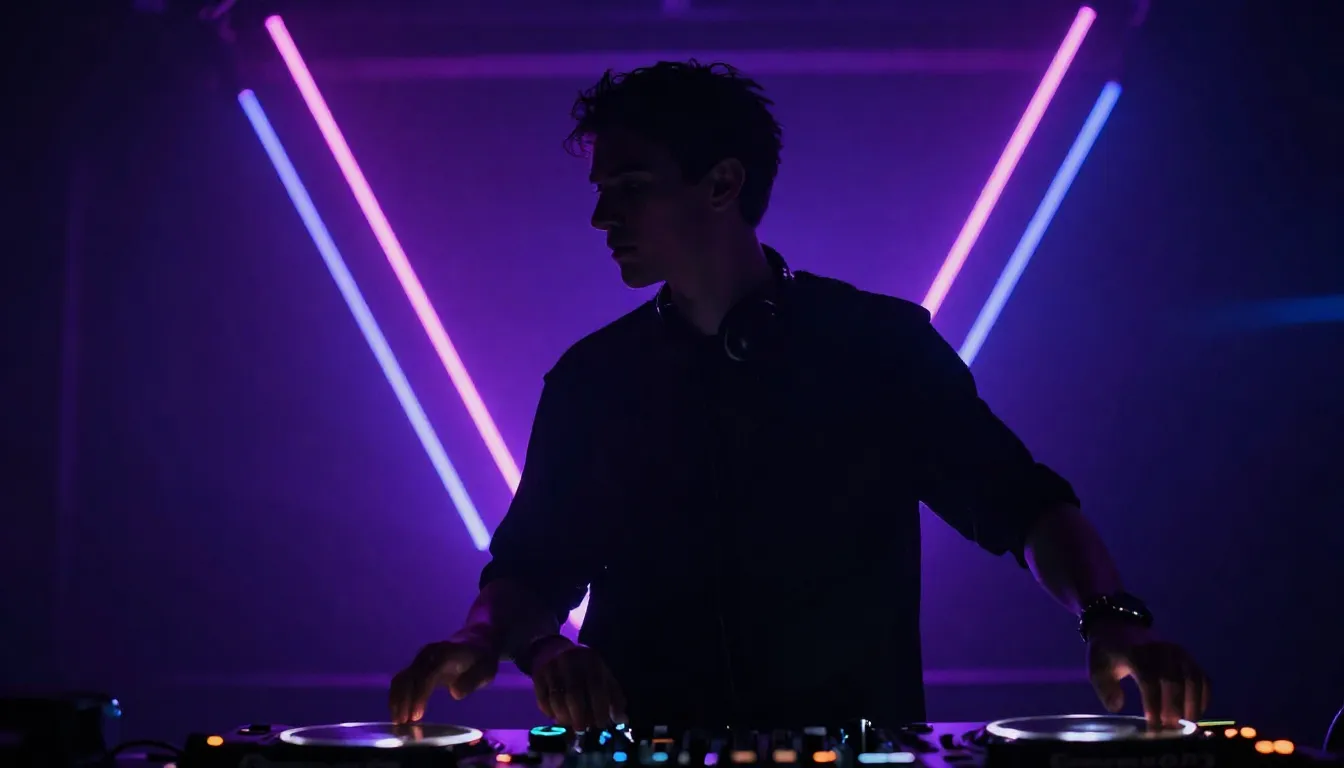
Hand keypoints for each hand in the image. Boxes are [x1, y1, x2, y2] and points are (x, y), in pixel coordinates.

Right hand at [389, 626, 500, 723]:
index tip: (416, 716)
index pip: (426, 676)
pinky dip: (397, 696)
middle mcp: (429, 654)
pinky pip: (402, 680)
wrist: (476, 641)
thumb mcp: (486, 670)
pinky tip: (399, 712)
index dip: (419, 696)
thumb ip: (472, 680)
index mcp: (445, 654)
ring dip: (397, 700)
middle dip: (403, 702)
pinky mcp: (417, 665)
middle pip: (409, 678)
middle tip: (403, 725)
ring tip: (398, 722)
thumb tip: (455, 693)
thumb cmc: (482, 660)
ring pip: (401, 679)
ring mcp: (421, 658)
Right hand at [528, 636, 626, 730]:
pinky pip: (542, 698)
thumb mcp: (602, 674)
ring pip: (556, 698)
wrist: (553, 649)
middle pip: (574, 693)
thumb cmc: (584, 668)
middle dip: (579, 715)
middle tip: (583, 729)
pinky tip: (555, 717)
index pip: (596, 685)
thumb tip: (622, 719)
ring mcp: (552, 667)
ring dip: (564, 716)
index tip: (601, 724)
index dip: (599, 707)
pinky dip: (549, 711)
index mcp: (591, 660)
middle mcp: (570, 661)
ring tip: (570, 724)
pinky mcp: (537, 675)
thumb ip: (613, 695)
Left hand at [1087, 621, 1210, 727]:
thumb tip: (1117, 707)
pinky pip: (1203, 678)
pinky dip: (1203, 697)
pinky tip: (1195, 713)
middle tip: (1169, 732)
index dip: (1154, 706)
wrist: (1119, 628)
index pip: (1149, 680)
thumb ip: (1105, 688)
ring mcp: (1178, 653)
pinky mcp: (1188, 658)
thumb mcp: (1097, 668)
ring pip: (1194, 679)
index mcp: (1136, 653)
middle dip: (1174, 710)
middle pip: (1174, 681)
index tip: (1153, 728)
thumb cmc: (1108, 654)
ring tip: (1184, 727)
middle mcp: (1161, 650)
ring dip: (1192, 705)